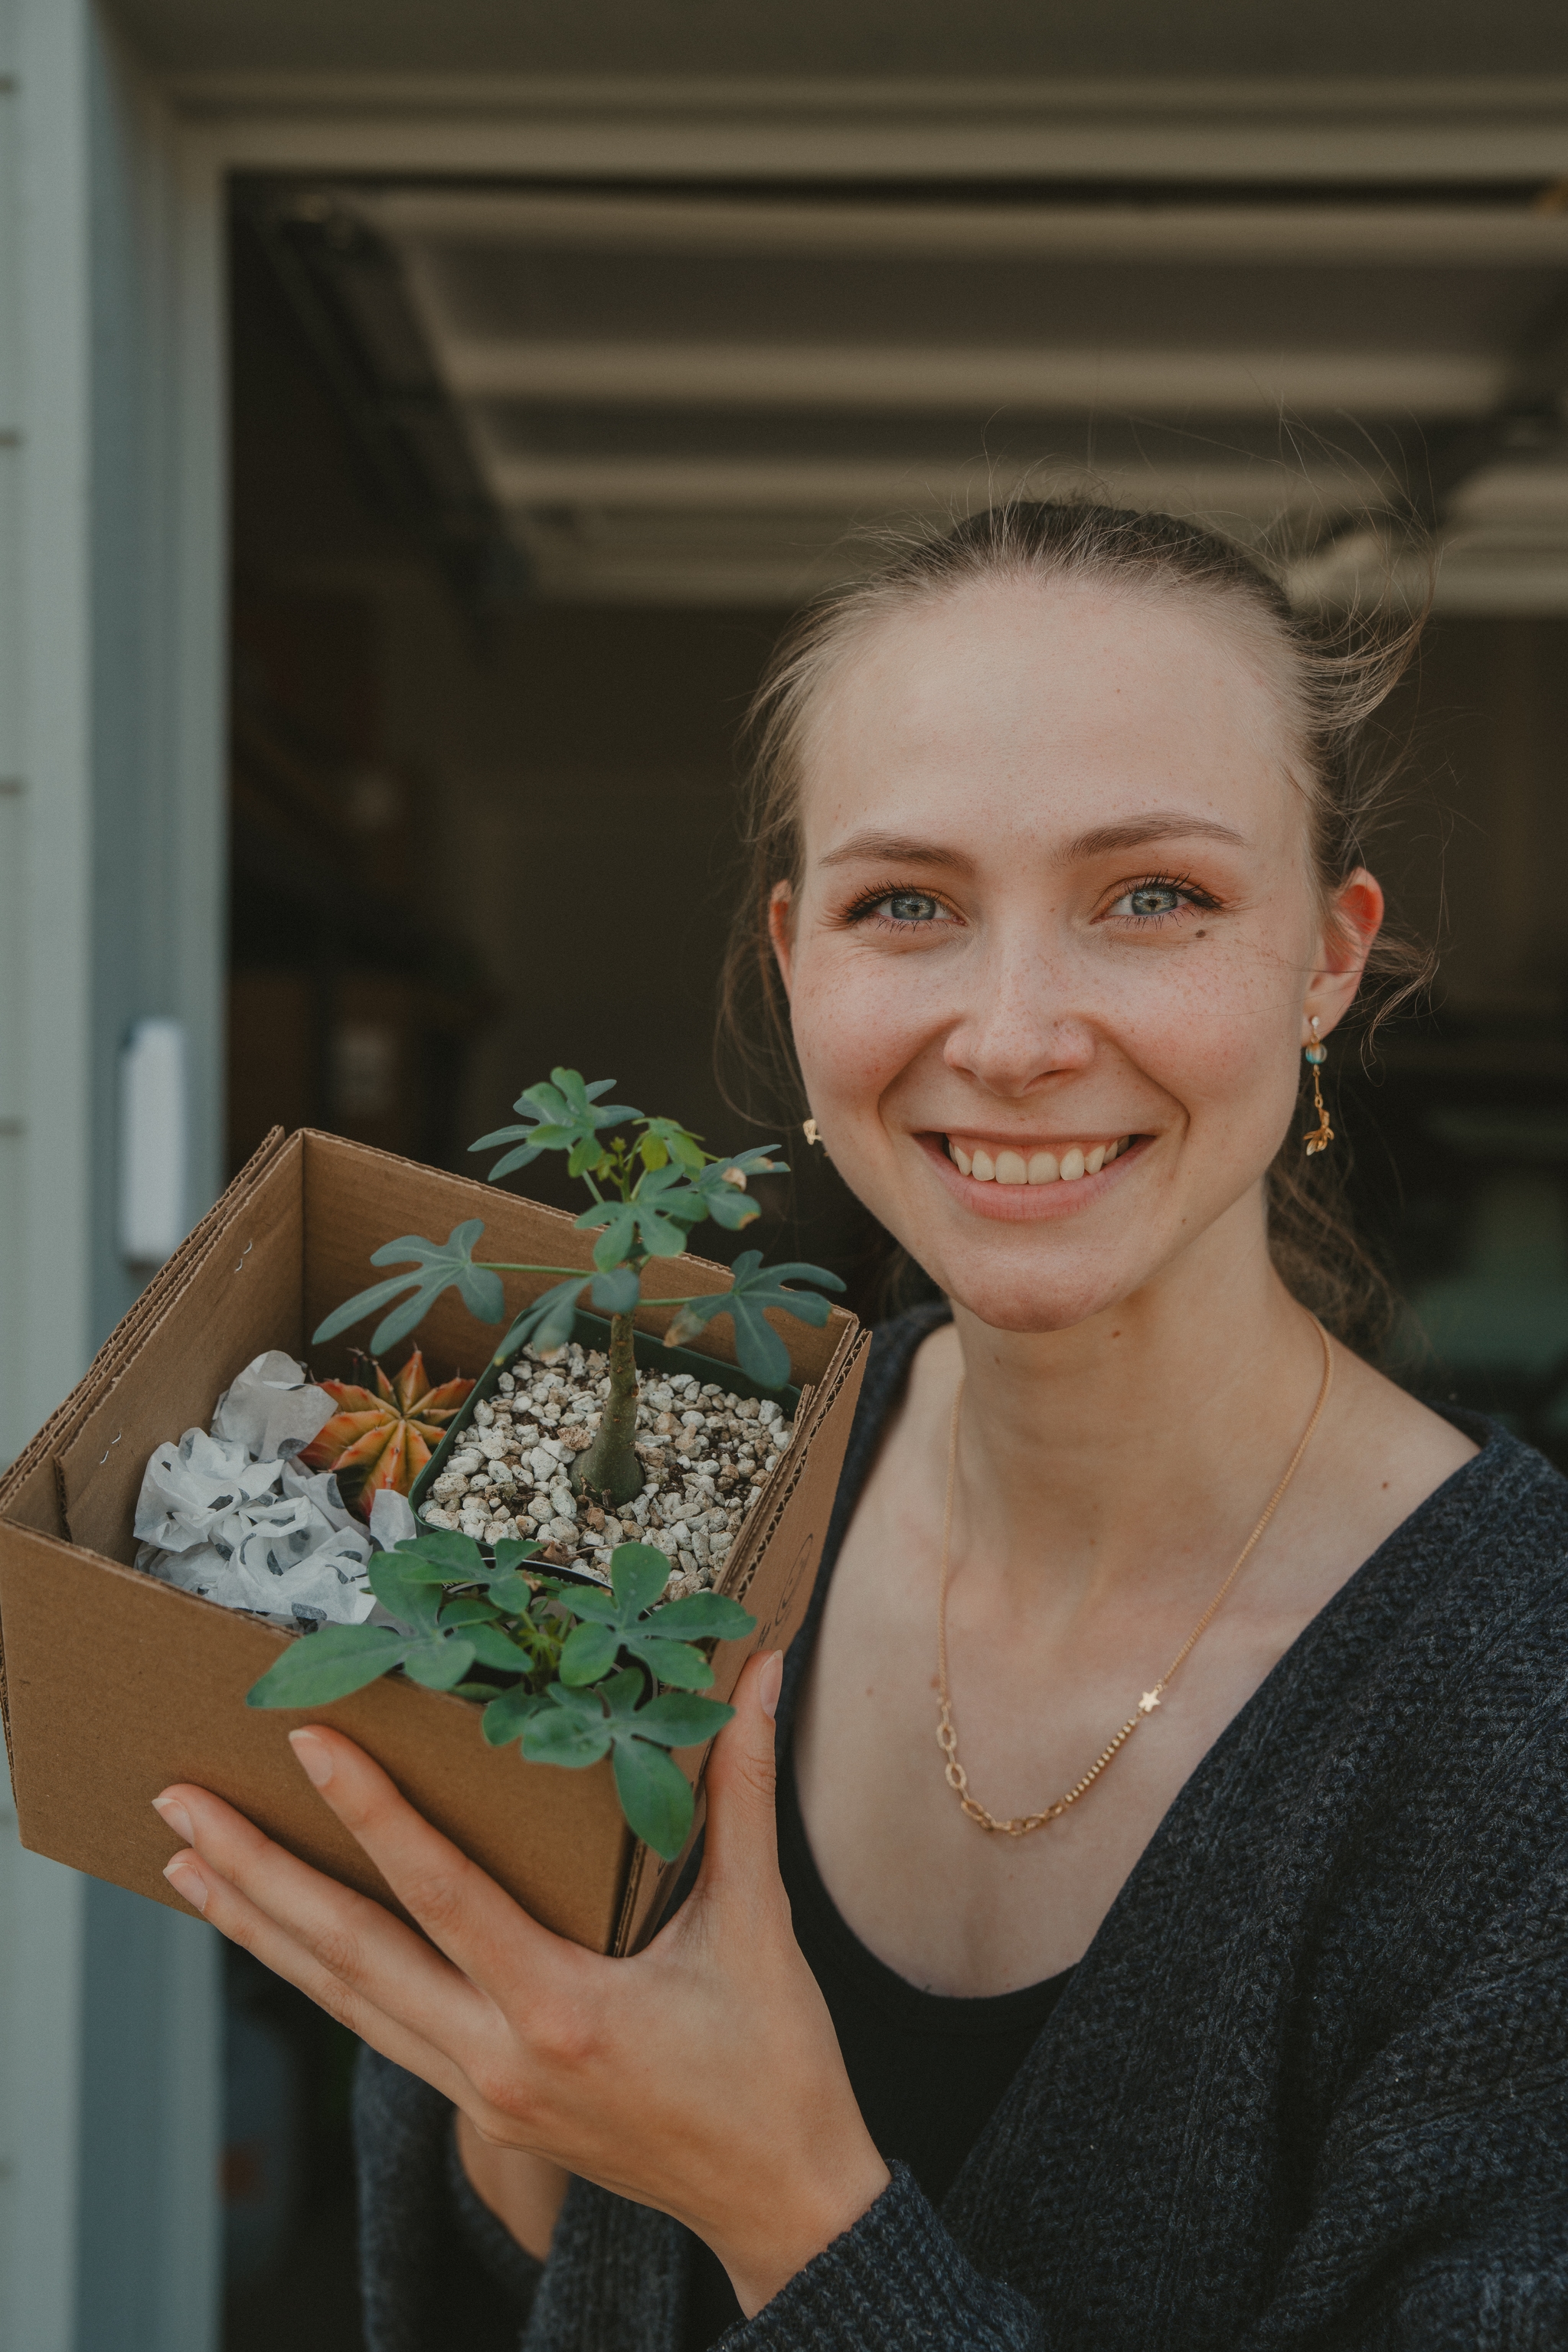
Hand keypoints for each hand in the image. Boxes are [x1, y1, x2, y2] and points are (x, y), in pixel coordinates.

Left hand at [152, 1652, 889, 2315]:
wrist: (780, 2205)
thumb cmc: (776, 2068)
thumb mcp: (759, 1927)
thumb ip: (747, 1791)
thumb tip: (765, 1675)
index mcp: (559, 2010)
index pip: (437, 1893)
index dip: (370, 1813)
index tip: (308, 1744)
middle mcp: (497, 2060)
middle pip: (347, 1957)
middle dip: (256, 1877)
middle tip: (180, 1808)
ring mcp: (479, 2094)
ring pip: (342, 2002)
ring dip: (260, 1931)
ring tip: (188, 1867)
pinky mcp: (481, 2110)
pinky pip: (374, 2031)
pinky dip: (315, 1979)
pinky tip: (279, 1939)